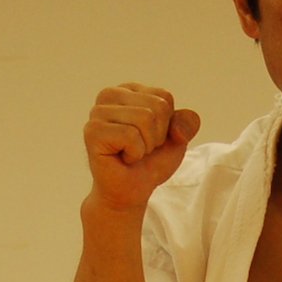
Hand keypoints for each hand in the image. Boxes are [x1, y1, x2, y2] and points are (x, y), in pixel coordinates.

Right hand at [84, 83, 200, 212]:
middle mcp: (110, 95)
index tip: (150, 138)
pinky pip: (130, 136)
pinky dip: (134, 154)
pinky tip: (122, 159)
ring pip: (145, 119)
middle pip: (157, 107)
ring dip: (146, 146)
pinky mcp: (93, 131)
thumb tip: (180, 126)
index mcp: (129, 90)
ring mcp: (98, 112)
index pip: (165, 98)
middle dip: (157, 136)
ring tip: (131, 153)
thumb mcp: (177, 139)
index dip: (166, 125)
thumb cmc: (150, 163)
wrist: (131, 192)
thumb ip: (188, 122)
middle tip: (140, 148)